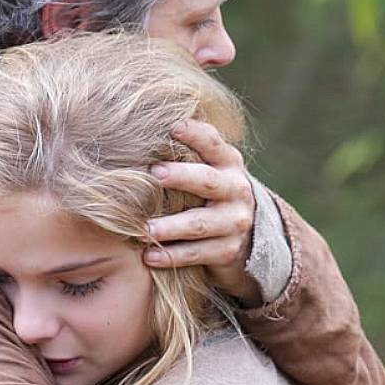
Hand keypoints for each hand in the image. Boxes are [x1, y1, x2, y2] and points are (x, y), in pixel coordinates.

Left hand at [144, 119, 260, 304]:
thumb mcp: (208, 168)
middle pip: (208, 181)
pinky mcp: (228, 251)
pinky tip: (149, 256)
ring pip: (200, 224)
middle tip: (154, 174)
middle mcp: (236, 189)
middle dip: (182, 177)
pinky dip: (172, 256)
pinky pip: (198, 254)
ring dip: (171, 226)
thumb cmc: (209, 193)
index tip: (173, 127)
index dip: (195, 134)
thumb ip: (185, 151)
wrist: (245, 236)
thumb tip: (139, 127)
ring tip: (144, 229)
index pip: (213, 142)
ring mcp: (234, 222)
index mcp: (228, 162)